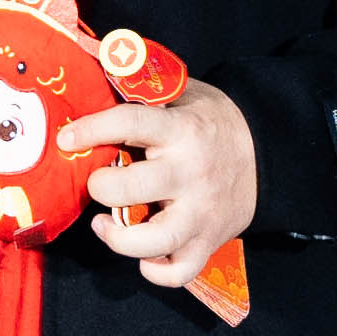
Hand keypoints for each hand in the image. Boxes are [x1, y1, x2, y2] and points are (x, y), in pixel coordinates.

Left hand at [66, 85, 257, 288]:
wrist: (268, 155)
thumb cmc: (211, 124)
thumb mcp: (185, 94)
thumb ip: (143, 90)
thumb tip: (93, 64)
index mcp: (182, 131)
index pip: (129, 123)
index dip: (91, 129)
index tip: (67, 138)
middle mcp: (190, 173)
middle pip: (131, 187)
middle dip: (101, 185)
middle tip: (99, 181)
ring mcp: (201, 212)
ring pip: (154, 240)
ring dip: (119, 238)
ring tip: (106, 224)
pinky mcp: (208, 242)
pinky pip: (178, 271)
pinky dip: (155, 271)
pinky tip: (143, 255)